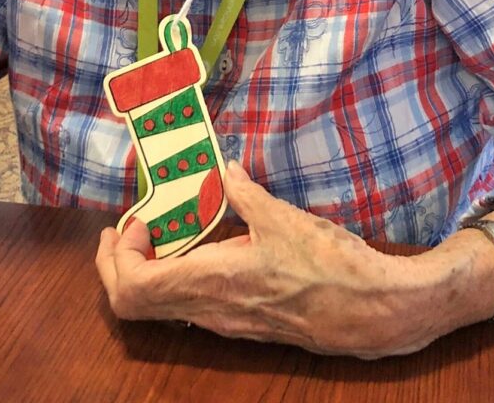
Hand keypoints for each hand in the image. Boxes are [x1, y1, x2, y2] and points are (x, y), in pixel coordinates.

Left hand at [96, 162, 448, 357]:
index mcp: (213, 283)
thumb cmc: (332, 267)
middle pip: (136, 305)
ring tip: (159, 230)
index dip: (117, 258)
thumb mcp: (284, 218)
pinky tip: (197, 247)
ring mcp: (227, 323)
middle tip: (128, 229)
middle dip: (119, 266)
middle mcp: (212, 312)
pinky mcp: (243, 323)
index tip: (131, 222)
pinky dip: (177, 276)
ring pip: (163, 307)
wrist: (376, 313)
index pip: (134, 290)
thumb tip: (226, 169)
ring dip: (148, 270)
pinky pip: (190, 306)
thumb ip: (246, 194)